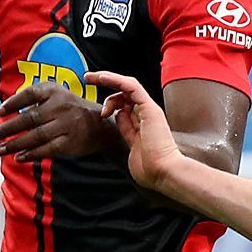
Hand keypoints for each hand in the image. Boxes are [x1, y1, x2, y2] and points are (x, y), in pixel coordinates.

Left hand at [0, 80, 119, 161]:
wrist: (100, 125)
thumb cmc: (68, 109)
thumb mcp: (55, 95)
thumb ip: (33, 100)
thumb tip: (3, 113)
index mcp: (54, 91)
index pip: (29, 94)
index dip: (13, 103)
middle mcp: (60, 106)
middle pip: (28, 118)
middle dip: (6, 129)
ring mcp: (66, 125)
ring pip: (35, 136)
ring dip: (14, 144)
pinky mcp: (70, 143)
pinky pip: (47, 149)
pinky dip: (31, 154)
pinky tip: (18, 157)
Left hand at [82, 72, 183, 192]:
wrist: (163, 173)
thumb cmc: (149, 169)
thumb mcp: (131, 147)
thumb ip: (126, 132)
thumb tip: (117, 118)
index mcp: (142, 125)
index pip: (124, 107)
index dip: (109, 104)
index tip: (99, 111)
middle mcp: (146, 115)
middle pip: (124, 93)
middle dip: (105, 85)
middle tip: (88, 80)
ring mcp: (148, 110)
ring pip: (127, 86)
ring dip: (107, 79)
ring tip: (91, 79)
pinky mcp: (149, 108)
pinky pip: (132, 86)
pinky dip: (116, 79)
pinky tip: (102, 78)